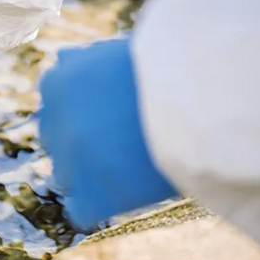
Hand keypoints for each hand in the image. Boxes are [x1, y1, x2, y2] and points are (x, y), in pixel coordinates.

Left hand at [37, 37, 177, 229]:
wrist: (204, 96)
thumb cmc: (173, 64)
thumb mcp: (121, 49)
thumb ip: (87, 60)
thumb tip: (63, 60)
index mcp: (58, 82)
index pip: (54, 108)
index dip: (82, 116)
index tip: (110, 119)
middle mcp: (56, 121)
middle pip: (57, 142)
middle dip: (82, 144)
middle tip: (122, 144)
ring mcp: (71, 160)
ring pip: (65, 177)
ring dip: (90, 174)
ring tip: (130, 167)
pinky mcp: (95, 194)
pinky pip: (81, 210)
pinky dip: (99, 205)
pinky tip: (125, 194)